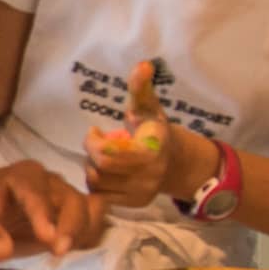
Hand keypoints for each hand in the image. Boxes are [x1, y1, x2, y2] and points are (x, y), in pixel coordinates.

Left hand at [0, 161, 105, 262]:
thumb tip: (2, 252)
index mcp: (23, 175)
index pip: (38, 191)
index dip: (44, 213)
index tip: (46, 238)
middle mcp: (48, 181)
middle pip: (72, 199)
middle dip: (71, 225)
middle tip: (58, 251)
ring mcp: (63, 195)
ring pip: (87, 209)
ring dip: (82, 232)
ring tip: (63, 252)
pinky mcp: (71, 212)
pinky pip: (93, 218)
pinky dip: (90, 233)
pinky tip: (75, 249)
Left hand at [84, 59, 170, 206]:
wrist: (176, 161)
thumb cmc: (154, 128)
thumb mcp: (148, 106)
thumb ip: (141, 88)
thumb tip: (143, 64)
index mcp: (151, 152)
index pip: (106, 156)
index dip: (93, 143)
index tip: (95, 131)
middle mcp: (148, 177)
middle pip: (99, 169)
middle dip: (92, 154)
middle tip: (97, 143)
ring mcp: (141, 194)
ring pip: (97, 183)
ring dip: (92, 167)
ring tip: (104, 156)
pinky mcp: (133, 205)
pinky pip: (101, 195)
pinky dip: (97, 181)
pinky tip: (107, 170)